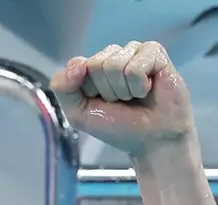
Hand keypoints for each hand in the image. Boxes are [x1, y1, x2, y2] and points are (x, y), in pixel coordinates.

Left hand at [50, 41, 194, 157]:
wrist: (152, 140)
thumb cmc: (119, 127)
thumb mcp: (79, 114)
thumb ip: (63, 88)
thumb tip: (77, 63)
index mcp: (93, 66)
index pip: (77, 65)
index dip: (88, 90)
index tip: (101, 103)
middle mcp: (113, 55)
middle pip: (96, 64)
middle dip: (107, 91)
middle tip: (122, 102)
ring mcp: (134, 51)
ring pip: (115, 64)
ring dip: (124, 90)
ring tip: (135, 97)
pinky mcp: (154, 52)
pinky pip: (135, 66)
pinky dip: (139, 86)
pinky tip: (148, 89)